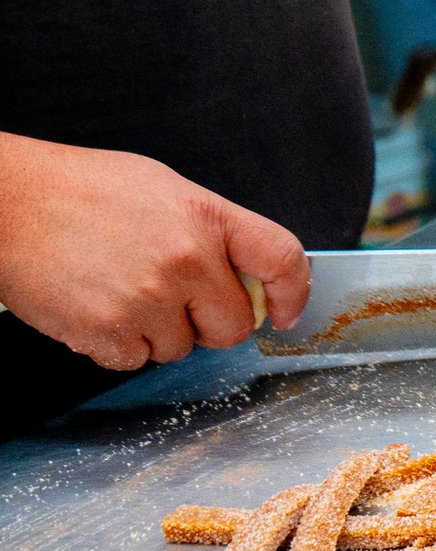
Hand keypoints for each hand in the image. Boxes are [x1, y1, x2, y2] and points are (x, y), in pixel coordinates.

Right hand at [0, 133, 309, 369]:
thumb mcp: (164, 190)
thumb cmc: (81, 191)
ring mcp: (147, 298)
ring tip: (119, 289)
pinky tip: (96, 305)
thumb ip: (213, 232)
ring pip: (181, 349)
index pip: (282, 259)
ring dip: (157, 332)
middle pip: (234, 327)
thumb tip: (250, 277)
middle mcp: (186, 260)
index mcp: (206, 217)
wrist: (5, 202)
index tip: (283, 313)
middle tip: (172, 297)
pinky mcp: (107, 330)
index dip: (292, 293)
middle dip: (209, 322)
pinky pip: (135, 361)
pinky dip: (118, 344)